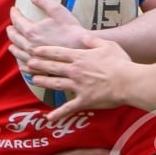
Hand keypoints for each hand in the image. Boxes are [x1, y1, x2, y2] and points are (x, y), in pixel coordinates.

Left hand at [7, 0, 89, 58]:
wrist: (81, 48)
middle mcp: (29, 46)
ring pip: (18, 52)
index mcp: (31, 31)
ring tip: (11, 45)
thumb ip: (43, 1)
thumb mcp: (57, 10)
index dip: (14, 14)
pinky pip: (26, 65)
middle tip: (10, 27)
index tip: (13, 10)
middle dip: (11, 30)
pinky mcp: (41, 67)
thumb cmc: (70, 29)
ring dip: (14, 47)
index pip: (17, 21)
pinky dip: (21, 62)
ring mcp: (34, 58)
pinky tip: (21, 62)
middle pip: (15, 37)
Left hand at [20, 38, 134, 121]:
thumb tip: (82, 36)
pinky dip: (58, 114)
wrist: (128, 81)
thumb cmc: (120, 62)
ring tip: (33, 81)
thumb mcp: (107, 45)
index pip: (58, 52)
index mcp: (80, 57)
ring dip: (43, 82)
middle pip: (52, 67)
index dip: (45, 51)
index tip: (35, 50)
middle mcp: (75, 71)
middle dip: (38, 65)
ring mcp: (78, 86)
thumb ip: (93, 40)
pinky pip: (68, 108)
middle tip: (27, 64)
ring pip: (55, 84)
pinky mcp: (84, 100)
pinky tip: (49, 118)